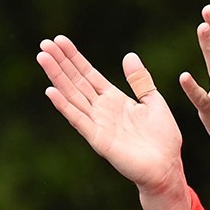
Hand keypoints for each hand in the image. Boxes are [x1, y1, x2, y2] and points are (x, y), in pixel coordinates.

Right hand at [37, 36, 185, 197]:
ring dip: (56, 77)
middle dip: (60, 62)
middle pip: (76, 81)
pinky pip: (77, 119)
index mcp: (113, 99)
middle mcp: (101, 109)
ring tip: (42, 58)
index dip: (74, 58)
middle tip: (44, 43)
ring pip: (72, 95)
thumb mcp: (154, 102)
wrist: (167, 168)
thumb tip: (129, 55)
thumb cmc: (163, 139)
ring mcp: (97, 123)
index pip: (88, 74)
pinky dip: (63, 105)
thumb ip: (139, 80)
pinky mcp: (97, 139)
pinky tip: (51, 91)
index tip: (60, 41)